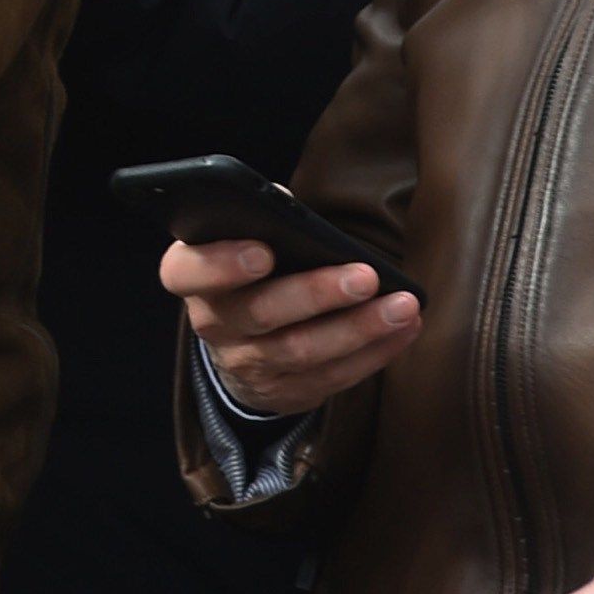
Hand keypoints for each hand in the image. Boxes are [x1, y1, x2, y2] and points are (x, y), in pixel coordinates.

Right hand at [165, 238, 418, 418]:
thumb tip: (282, 200)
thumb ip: (256, 218)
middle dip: (316, 294)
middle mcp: (214, 325)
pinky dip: (374, 353)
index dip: (222, 264)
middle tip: (365, 276)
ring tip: (403, 305)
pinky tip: (404, 328)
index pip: (189, 272)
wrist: (240, 344)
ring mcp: (247, 365)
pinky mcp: (284, 393)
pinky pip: (332, 377)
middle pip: (261, 313)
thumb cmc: (247, 271)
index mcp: (192, 276)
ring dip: (359, 329)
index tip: (264, 251)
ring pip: (303, 351)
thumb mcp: (236, 239)